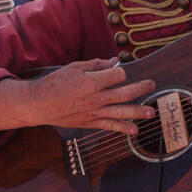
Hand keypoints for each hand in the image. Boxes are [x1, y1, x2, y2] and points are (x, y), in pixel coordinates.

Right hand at [0, 57, 155, 135]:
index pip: (117, 75)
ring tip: (151, 112)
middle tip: (152, 84)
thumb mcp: (74, 68)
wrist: (40, 104)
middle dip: (141, 88)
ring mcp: (94, 112)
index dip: (120, 71)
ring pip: (121, 112)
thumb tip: (113, 62)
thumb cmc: (55, 84)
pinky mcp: (90, 122)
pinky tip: (135, 130)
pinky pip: (110, 126)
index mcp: (91, 81)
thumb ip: (95, 64)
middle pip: (124, 93)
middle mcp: (95, 98)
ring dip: (138, 112)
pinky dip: (123, 128)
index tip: (119, 71)